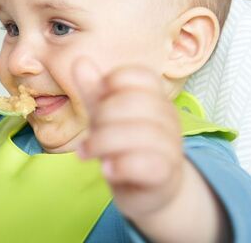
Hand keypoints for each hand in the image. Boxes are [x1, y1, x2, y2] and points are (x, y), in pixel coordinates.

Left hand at [72, 58, 184, 219]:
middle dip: (102, 116)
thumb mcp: (105, 116)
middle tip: (88, 133)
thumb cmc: (125, 147)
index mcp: (155, 97)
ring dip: (103, 142)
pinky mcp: (166, 173)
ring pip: (139, 133)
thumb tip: (79, 60)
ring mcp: (170, 145)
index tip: (98, 97)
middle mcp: (168, 117)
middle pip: (134, 102)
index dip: (114, 81)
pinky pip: (147, 163)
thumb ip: (93, 91)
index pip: (140, 76)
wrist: (148, 191)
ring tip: (85, 153)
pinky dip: (121, 165)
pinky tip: (107, 169)